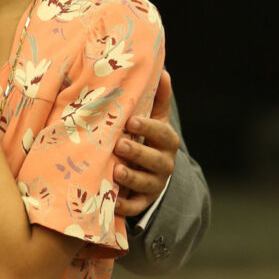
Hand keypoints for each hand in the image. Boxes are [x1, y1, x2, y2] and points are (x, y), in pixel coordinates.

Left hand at [114, 70, 179, 216]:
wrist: (149, 172)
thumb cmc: (146, 139)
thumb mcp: (153, 118)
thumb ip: (157, 98)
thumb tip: (162, 70)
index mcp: (166, 142)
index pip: (163, 134)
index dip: (149, 128)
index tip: (131, 121)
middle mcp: (164, 165)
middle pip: (155, 160)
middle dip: (138, 153)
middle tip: (120, 144)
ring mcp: (154, 185)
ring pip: (145, 184)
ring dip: (131, 178)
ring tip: (115, 170)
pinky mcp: (142, 203)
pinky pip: (134, 207)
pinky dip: (123, 205)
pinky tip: (111, 201)